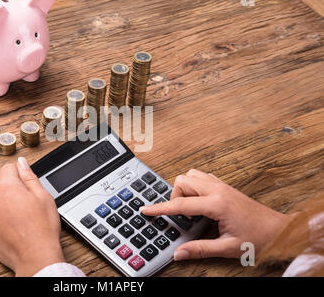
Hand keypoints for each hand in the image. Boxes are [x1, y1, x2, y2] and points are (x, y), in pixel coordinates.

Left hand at [0, 157, 63, 275]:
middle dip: (12, 191)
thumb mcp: (43, 196)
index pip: (8, 168)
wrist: (34, 256)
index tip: (25, 185)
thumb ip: (29, 176)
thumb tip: (21, 163)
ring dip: (3, 204)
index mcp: (7, 187)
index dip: (19, 174)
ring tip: (19, 218)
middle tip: (27, 206)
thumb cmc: (41, 229)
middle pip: (0, 185)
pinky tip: (10, 225)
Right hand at [140, 169, 290, 260]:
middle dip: (174, 197)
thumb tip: (179, 253)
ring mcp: (222, 186)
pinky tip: (198, 201)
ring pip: (192, 175)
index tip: (147, 209)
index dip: (160, 208)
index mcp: (216, 204)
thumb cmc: (258, 238)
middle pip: (183, 181)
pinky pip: (203, 177)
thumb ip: (200, 249)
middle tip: (179, 216)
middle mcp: (218, 190)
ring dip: (184, 189)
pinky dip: (194, 186)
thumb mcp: (227, 248)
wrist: (280, 230)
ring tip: (188, 208)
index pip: (180, 204)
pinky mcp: (226, 187)